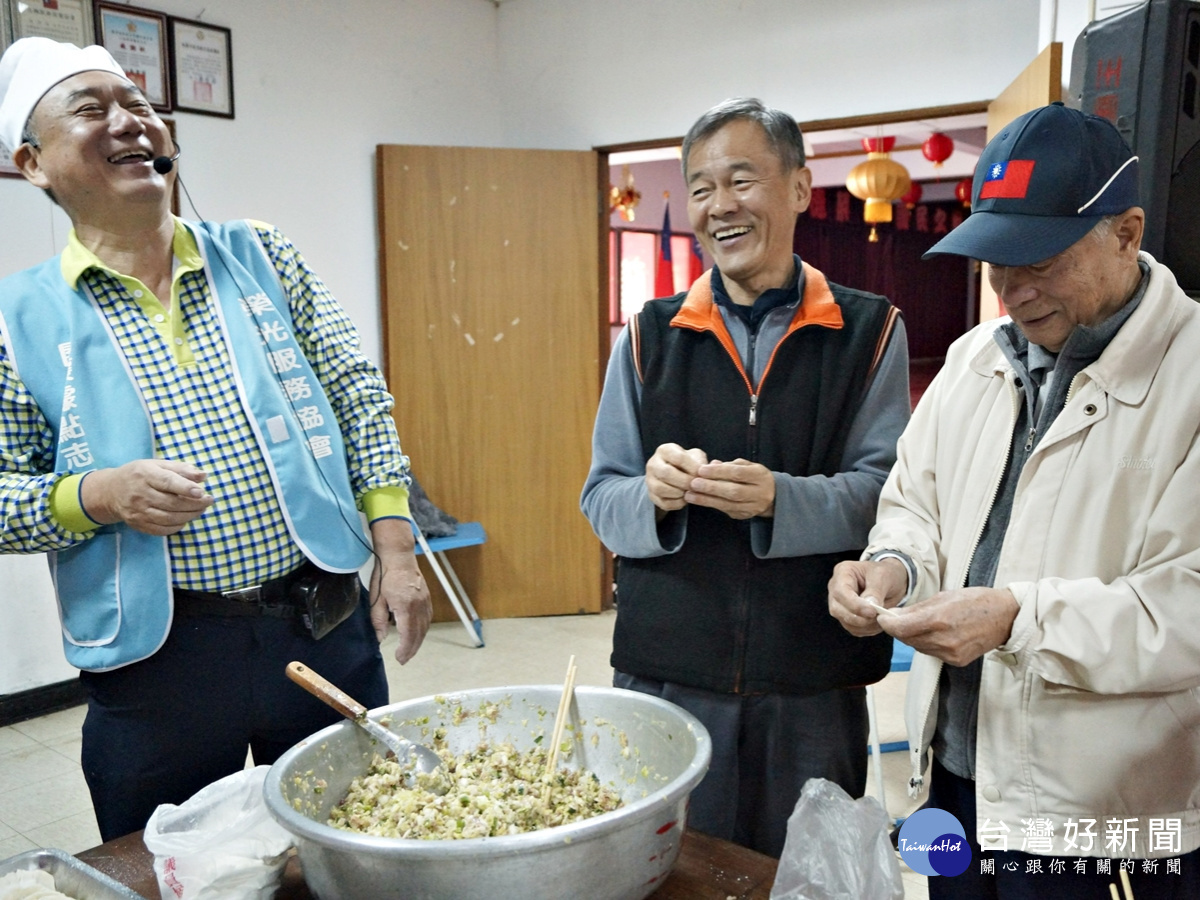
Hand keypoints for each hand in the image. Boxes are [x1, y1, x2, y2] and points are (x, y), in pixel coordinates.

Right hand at [81, 459, 212, 534]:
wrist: (111, 491)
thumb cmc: (140, 474)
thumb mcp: (157, 465)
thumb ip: (181, 469)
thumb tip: (203, 476)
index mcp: (145, 475)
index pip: (168, 482)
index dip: (186, 488)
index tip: (202, 492)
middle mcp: (140, 494)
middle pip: (172, 503)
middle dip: (195, 504)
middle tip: (209, 500)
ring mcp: (137, 511)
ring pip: (169, 518)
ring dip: (190, 516)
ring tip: (200, 509)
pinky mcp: (137, 524)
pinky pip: (162, 529)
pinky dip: (177, 526)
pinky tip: (185, 519)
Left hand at [368, 518, 431, 664]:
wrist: (398, 556)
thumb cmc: (384, 576)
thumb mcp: (376, 599)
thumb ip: (378, 620)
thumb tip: (381, 638)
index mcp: (405, 606)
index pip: (408, 635)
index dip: (404, 649)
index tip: (399, 658)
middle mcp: (419, 606)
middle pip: (419, 634)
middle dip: (412, 649)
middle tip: (403, 659)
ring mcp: (425, 602)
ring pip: (425, 628)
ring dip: (418, 641)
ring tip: (409, 650)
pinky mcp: (427, 598)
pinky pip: (427, 619)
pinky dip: (423, 630)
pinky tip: (416, 634)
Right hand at [645, 443, 707, 512]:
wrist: (674, 474)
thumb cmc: (687, 463)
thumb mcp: (695, 456)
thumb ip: (701, 461)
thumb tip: (707, 470)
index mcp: (664, 450)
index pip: (678, 458)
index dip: (692, 467)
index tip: (702, 474)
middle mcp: (653, 464)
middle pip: (666, 473)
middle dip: (685, 481)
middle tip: (697, 485)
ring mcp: (650, 481)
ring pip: (661, 489)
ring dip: (679, 493)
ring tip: (690, 492)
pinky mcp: (652, 496)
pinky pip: (663, 502)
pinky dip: (677, 503)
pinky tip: (685, 499)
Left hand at [687, 458, 775, 518]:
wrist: (773, 496)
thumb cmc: (755, 477)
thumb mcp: (747, 466)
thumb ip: (730, 465)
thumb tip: (713, 464)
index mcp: (760, 476)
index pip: (738, 473)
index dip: (719, 472)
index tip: (701, 470)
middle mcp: (758, 493)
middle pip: (733, 491)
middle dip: (711, 488)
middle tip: (693, 483)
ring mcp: (752, 507)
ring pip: (728, 505)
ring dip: (706, 500)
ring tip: (690, 495)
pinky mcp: (744, 516)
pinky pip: (726, 511)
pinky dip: (711, 505)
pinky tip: (698, 500)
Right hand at [828, 558, 909, 636]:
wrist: (892, 581)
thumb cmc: (886, 573)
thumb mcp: (884, 576)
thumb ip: (876, 590)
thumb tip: (871, 605)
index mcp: (843, 572)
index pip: (841, 592)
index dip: (855, 605)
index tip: (872, 611)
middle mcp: (836, 588)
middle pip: (837, 609)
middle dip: (858, 618)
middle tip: (877, 617)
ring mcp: (840, 604)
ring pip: (844, 621)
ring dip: (864, 625)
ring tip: (881, 618)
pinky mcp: (847, 617)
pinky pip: (853, 629)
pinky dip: (867, 629)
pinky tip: (878, 623)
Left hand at [877, 587, 1018, 666]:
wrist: (1006, 617)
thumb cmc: (976, 601)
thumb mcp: (943, 597)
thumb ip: (916, 609)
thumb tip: (894, 615)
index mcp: (938, 620)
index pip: (900, 628)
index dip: (887, 624)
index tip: (882, 618)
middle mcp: (943, 640)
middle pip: (907, 639)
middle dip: (900, 629)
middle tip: (899, 618)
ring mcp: (951, 653)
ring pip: (918, 647)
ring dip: (914, 637)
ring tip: (923, 624)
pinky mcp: (957, 661)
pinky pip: (932, 653)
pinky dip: (929, 644)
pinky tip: (937, 634)